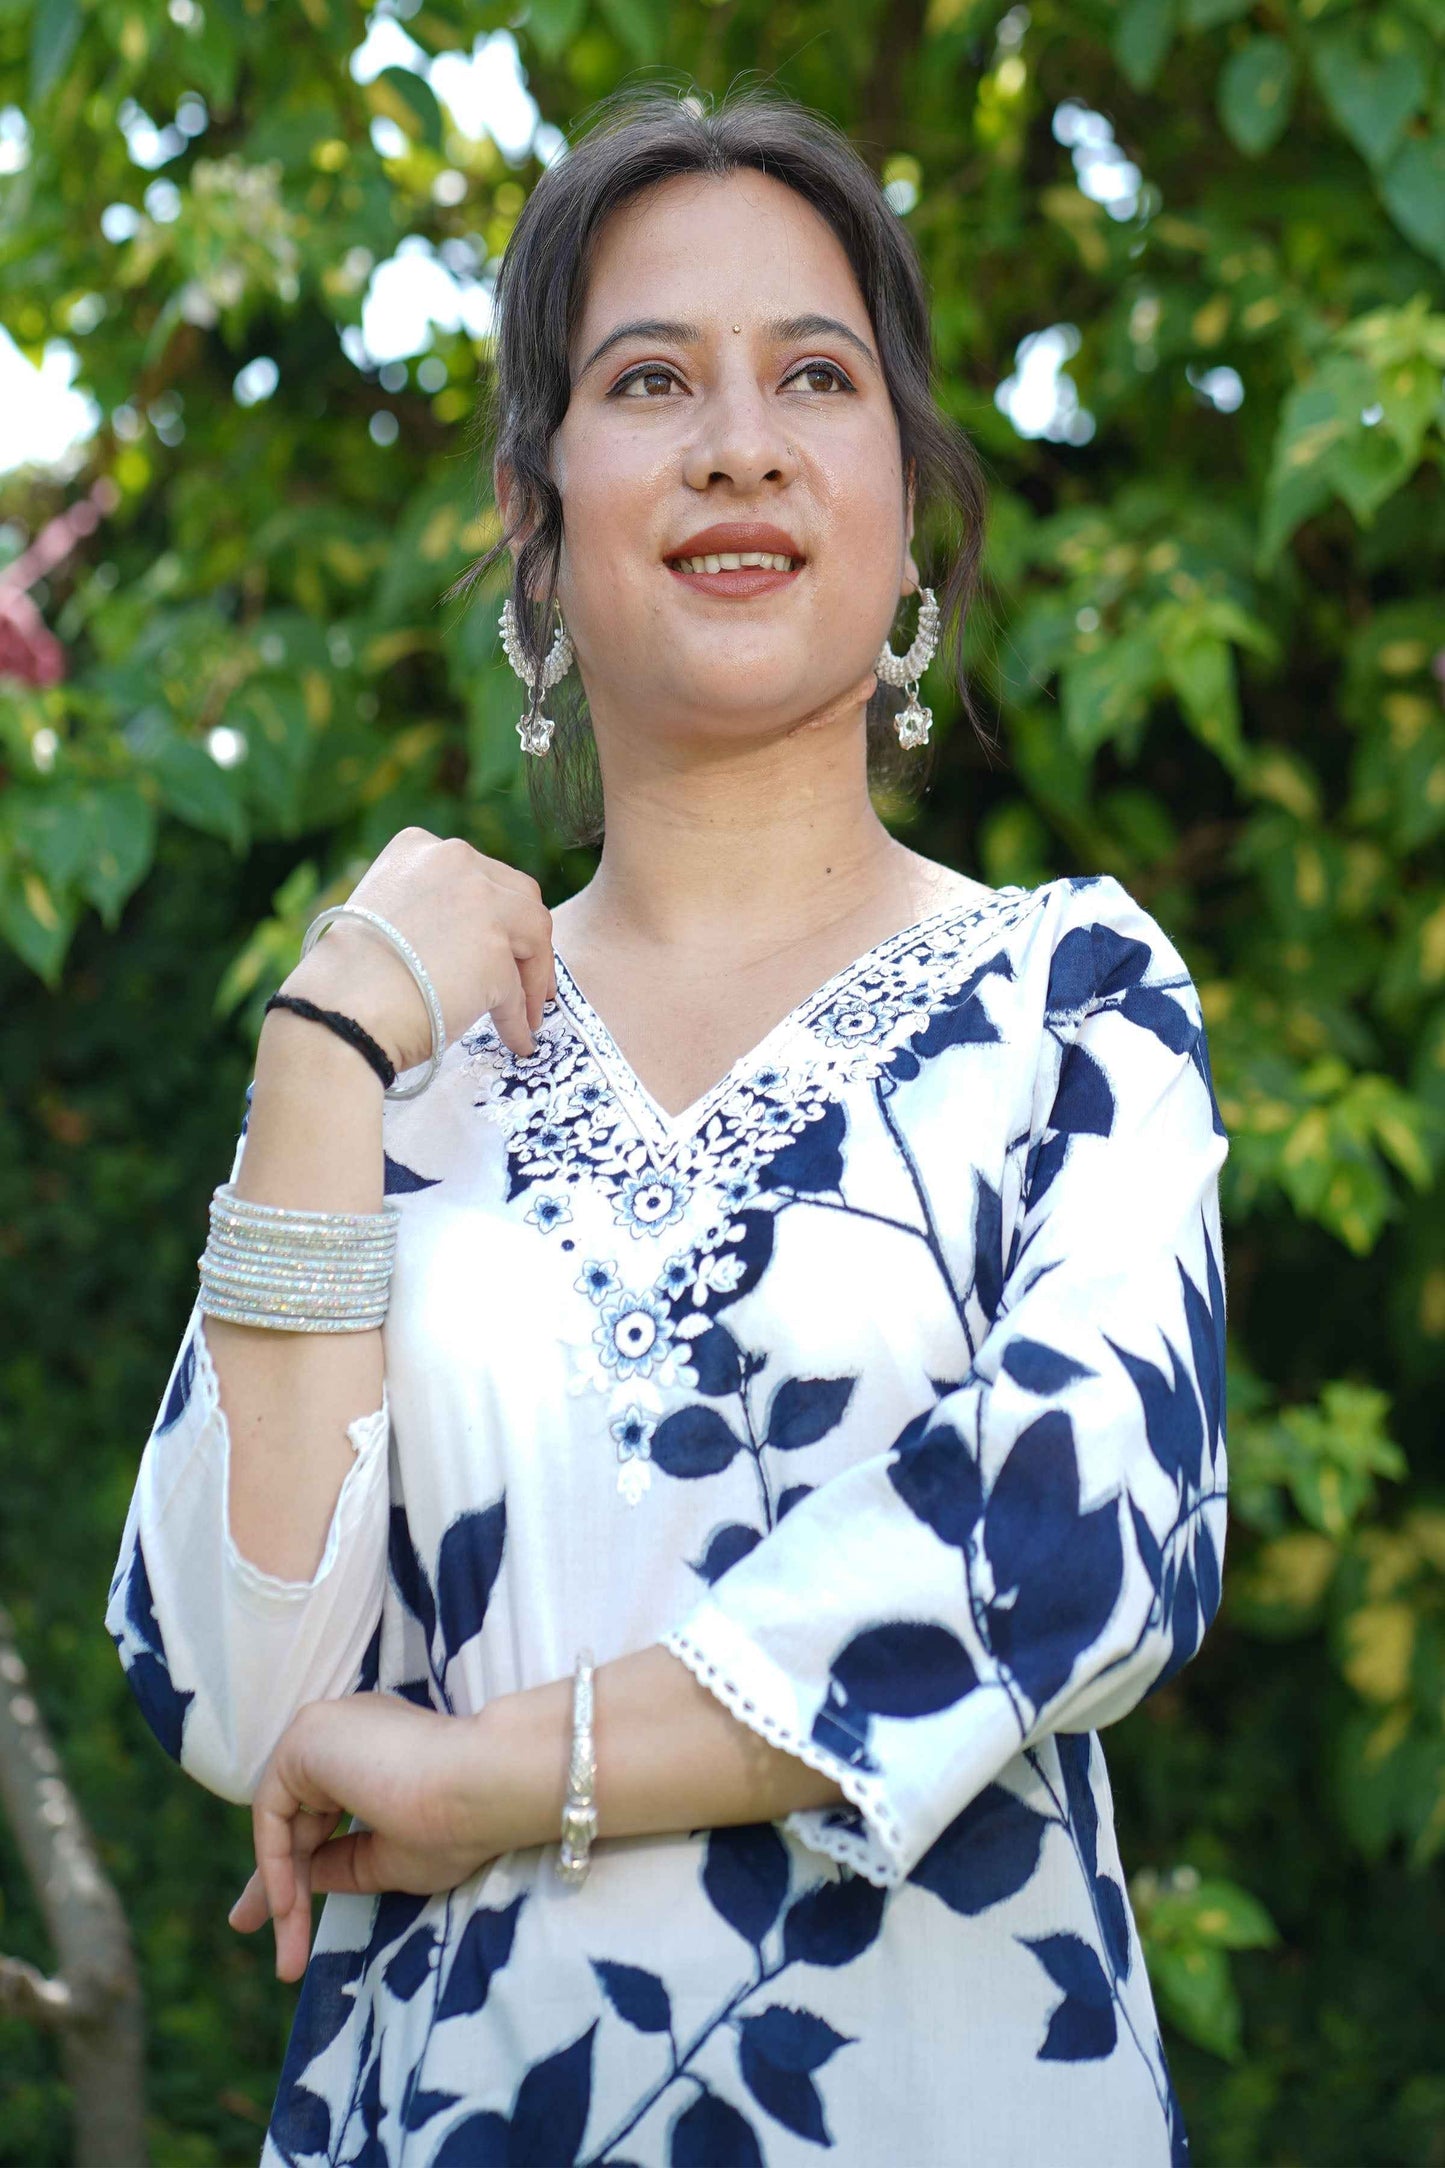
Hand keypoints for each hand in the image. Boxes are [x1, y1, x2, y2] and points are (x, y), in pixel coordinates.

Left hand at [226, 1694, 499, 1981]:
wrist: (486, 1784)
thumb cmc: (458, 1824)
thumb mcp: (393, 1858)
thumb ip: (345, 1863)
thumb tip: (302, 1880)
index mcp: (374, 1752)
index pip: (320, 1814)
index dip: (296, 1867)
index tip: (281, 1919)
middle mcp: (346, 1733)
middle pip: (295, 1817)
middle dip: (277, 1881)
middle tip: (249, 1927)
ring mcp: (327, 1728)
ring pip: (283, 1818)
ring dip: (279, 1885)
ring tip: (288, 1954)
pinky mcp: (309, 1734)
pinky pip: (273, 1809)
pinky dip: (274, 1860)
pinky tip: (287, 1906)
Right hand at [281, 827, 555, 1069]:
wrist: (338, 1012)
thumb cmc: (346, 978)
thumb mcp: (383, 911)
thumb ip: (427, 908)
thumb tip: (467, 942)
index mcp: (419, 847)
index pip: (480, 874)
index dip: (497, 912)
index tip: (500, 940)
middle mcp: (455, 861)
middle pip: (521, 896)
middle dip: (528, 938)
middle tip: (527, 976)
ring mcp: (481, 906)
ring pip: (536, 935)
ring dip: (534, 978)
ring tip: (529, 1012)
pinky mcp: (497, 956)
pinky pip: (518, 993)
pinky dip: (519, 1019)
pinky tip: (516, 1039)